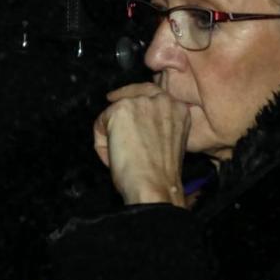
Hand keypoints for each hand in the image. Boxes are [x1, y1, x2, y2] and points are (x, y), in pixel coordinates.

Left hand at [93, 82, 190, 207]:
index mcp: (179, 110)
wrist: (154, 186)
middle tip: (109, 115)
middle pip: (133, 93)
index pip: (154, 93)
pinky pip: (100, 122)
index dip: (136, 98)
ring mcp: (142, 103)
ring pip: (116, 110)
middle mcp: (163, 101)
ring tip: (119, 157)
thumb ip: (157, 126)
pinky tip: (113, 158)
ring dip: (111, 132)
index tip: (124, 100)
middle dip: (120, 104)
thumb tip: (135, 124)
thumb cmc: (161, 175)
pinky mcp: (122, 109)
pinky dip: (100, 142)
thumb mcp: (169, 142)